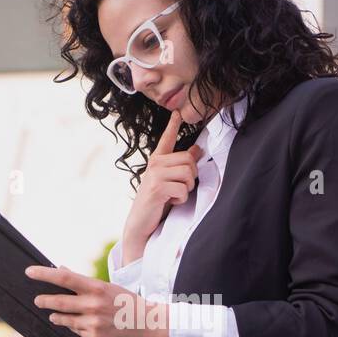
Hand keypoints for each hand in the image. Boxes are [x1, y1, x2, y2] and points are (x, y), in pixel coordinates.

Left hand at [26, 264, 169, 336]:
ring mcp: (92, 322)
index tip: (29, 272)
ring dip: (56, 316)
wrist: (149, 324)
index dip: (44, 274)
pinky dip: (76, 327)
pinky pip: (77, 331)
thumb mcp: (107, 287)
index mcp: (96, 287)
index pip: (64, 277)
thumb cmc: (126, 302)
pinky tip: (84, 325)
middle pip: (58, 301)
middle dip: (44, 300)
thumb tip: (60, 269)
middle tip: (37, 300)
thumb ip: (83, 282)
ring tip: (53, 315)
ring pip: (64, 319)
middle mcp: (92, 304)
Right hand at [121, 109, 204, 263]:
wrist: (140, 223)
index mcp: (157, 161)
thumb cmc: (157, 202)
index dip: (173, 125)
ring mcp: (154, 175)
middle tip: (180, 187)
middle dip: (191, 176)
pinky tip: (169, 202)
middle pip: (189, 159)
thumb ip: (181, 165)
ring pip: (188, 173)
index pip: (167, 139)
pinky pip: (183, 188)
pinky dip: (181, 199)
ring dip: (187, 188)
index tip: (178, 112)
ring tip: (174, 194)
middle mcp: (155, 164)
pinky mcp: (157, 188)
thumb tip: (197, 149)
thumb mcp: (169, 181)